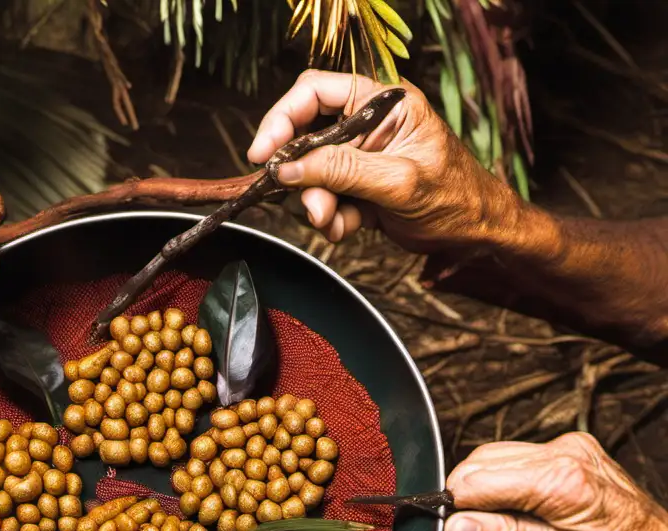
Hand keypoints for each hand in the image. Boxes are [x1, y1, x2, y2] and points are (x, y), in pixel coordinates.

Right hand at [247, 71, 519, 249]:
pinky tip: (348, 229)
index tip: (263, 152)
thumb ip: (343, 171)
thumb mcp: (397, 181)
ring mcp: (360, 157)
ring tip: (335, 222)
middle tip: (312, 204)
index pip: (316, 92)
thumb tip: (292, 168)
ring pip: (313, 175)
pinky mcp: (357, 187)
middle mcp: (367, 124)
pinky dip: (331, 220)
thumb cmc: (455, 196)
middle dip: (304, 176)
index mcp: (383, 102)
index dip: (283, 118)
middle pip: (307, 137)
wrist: (475, 231)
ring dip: (317, 204)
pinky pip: (326, 200)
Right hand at [445, 432, 667, 530]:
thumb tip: (455, 528)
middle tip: (464, 529)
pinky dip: (503, 477)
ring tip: (489, 520)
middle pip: (480, 463)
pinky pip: (517, 454)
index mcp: (563, 483)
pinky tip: (511, 503)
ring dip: (482, 485)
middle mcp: (567, 456)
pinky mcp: (573, 451)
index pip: (480, 482)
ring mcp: (571, 449)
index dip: (456, 506)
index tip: (445, 527)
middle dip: (465, 495)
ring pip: (494, 455)